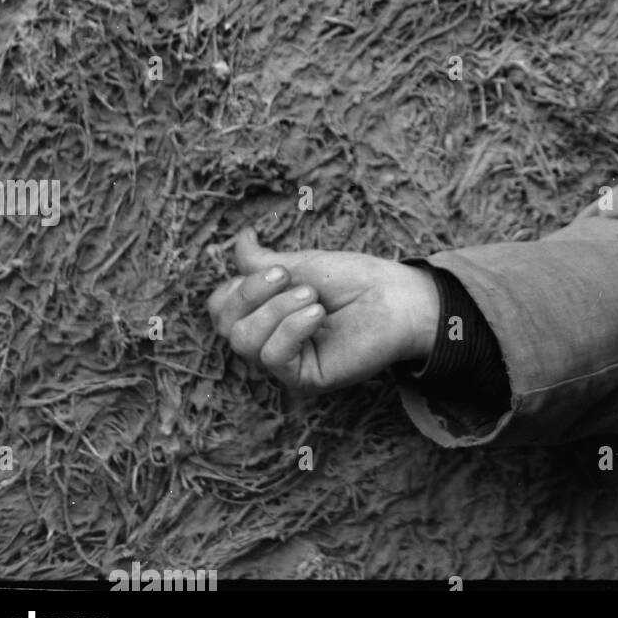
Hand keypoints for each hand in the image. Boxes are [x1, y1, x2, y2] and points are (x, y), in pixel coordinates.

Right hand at [207, 227, 440, 393]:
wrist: (396, 298)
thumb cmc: (355, 280)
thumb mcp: (303, 264)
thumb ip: (264, 260)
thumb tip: (240, 239)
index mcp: (265, 310)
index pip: (220, 307)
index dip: (236, 288)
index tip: (275, 269)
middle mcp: (270, 337)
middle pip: (226, 325)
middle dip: (253, 294)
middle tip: (290, 277)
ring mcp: (285, 360)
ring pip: (245, 341)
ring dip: (278, 309)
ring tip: (312, 297)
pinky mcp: (303, 377)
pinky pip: (273, 357)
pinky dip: (291, 329)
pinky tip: (317, 315)